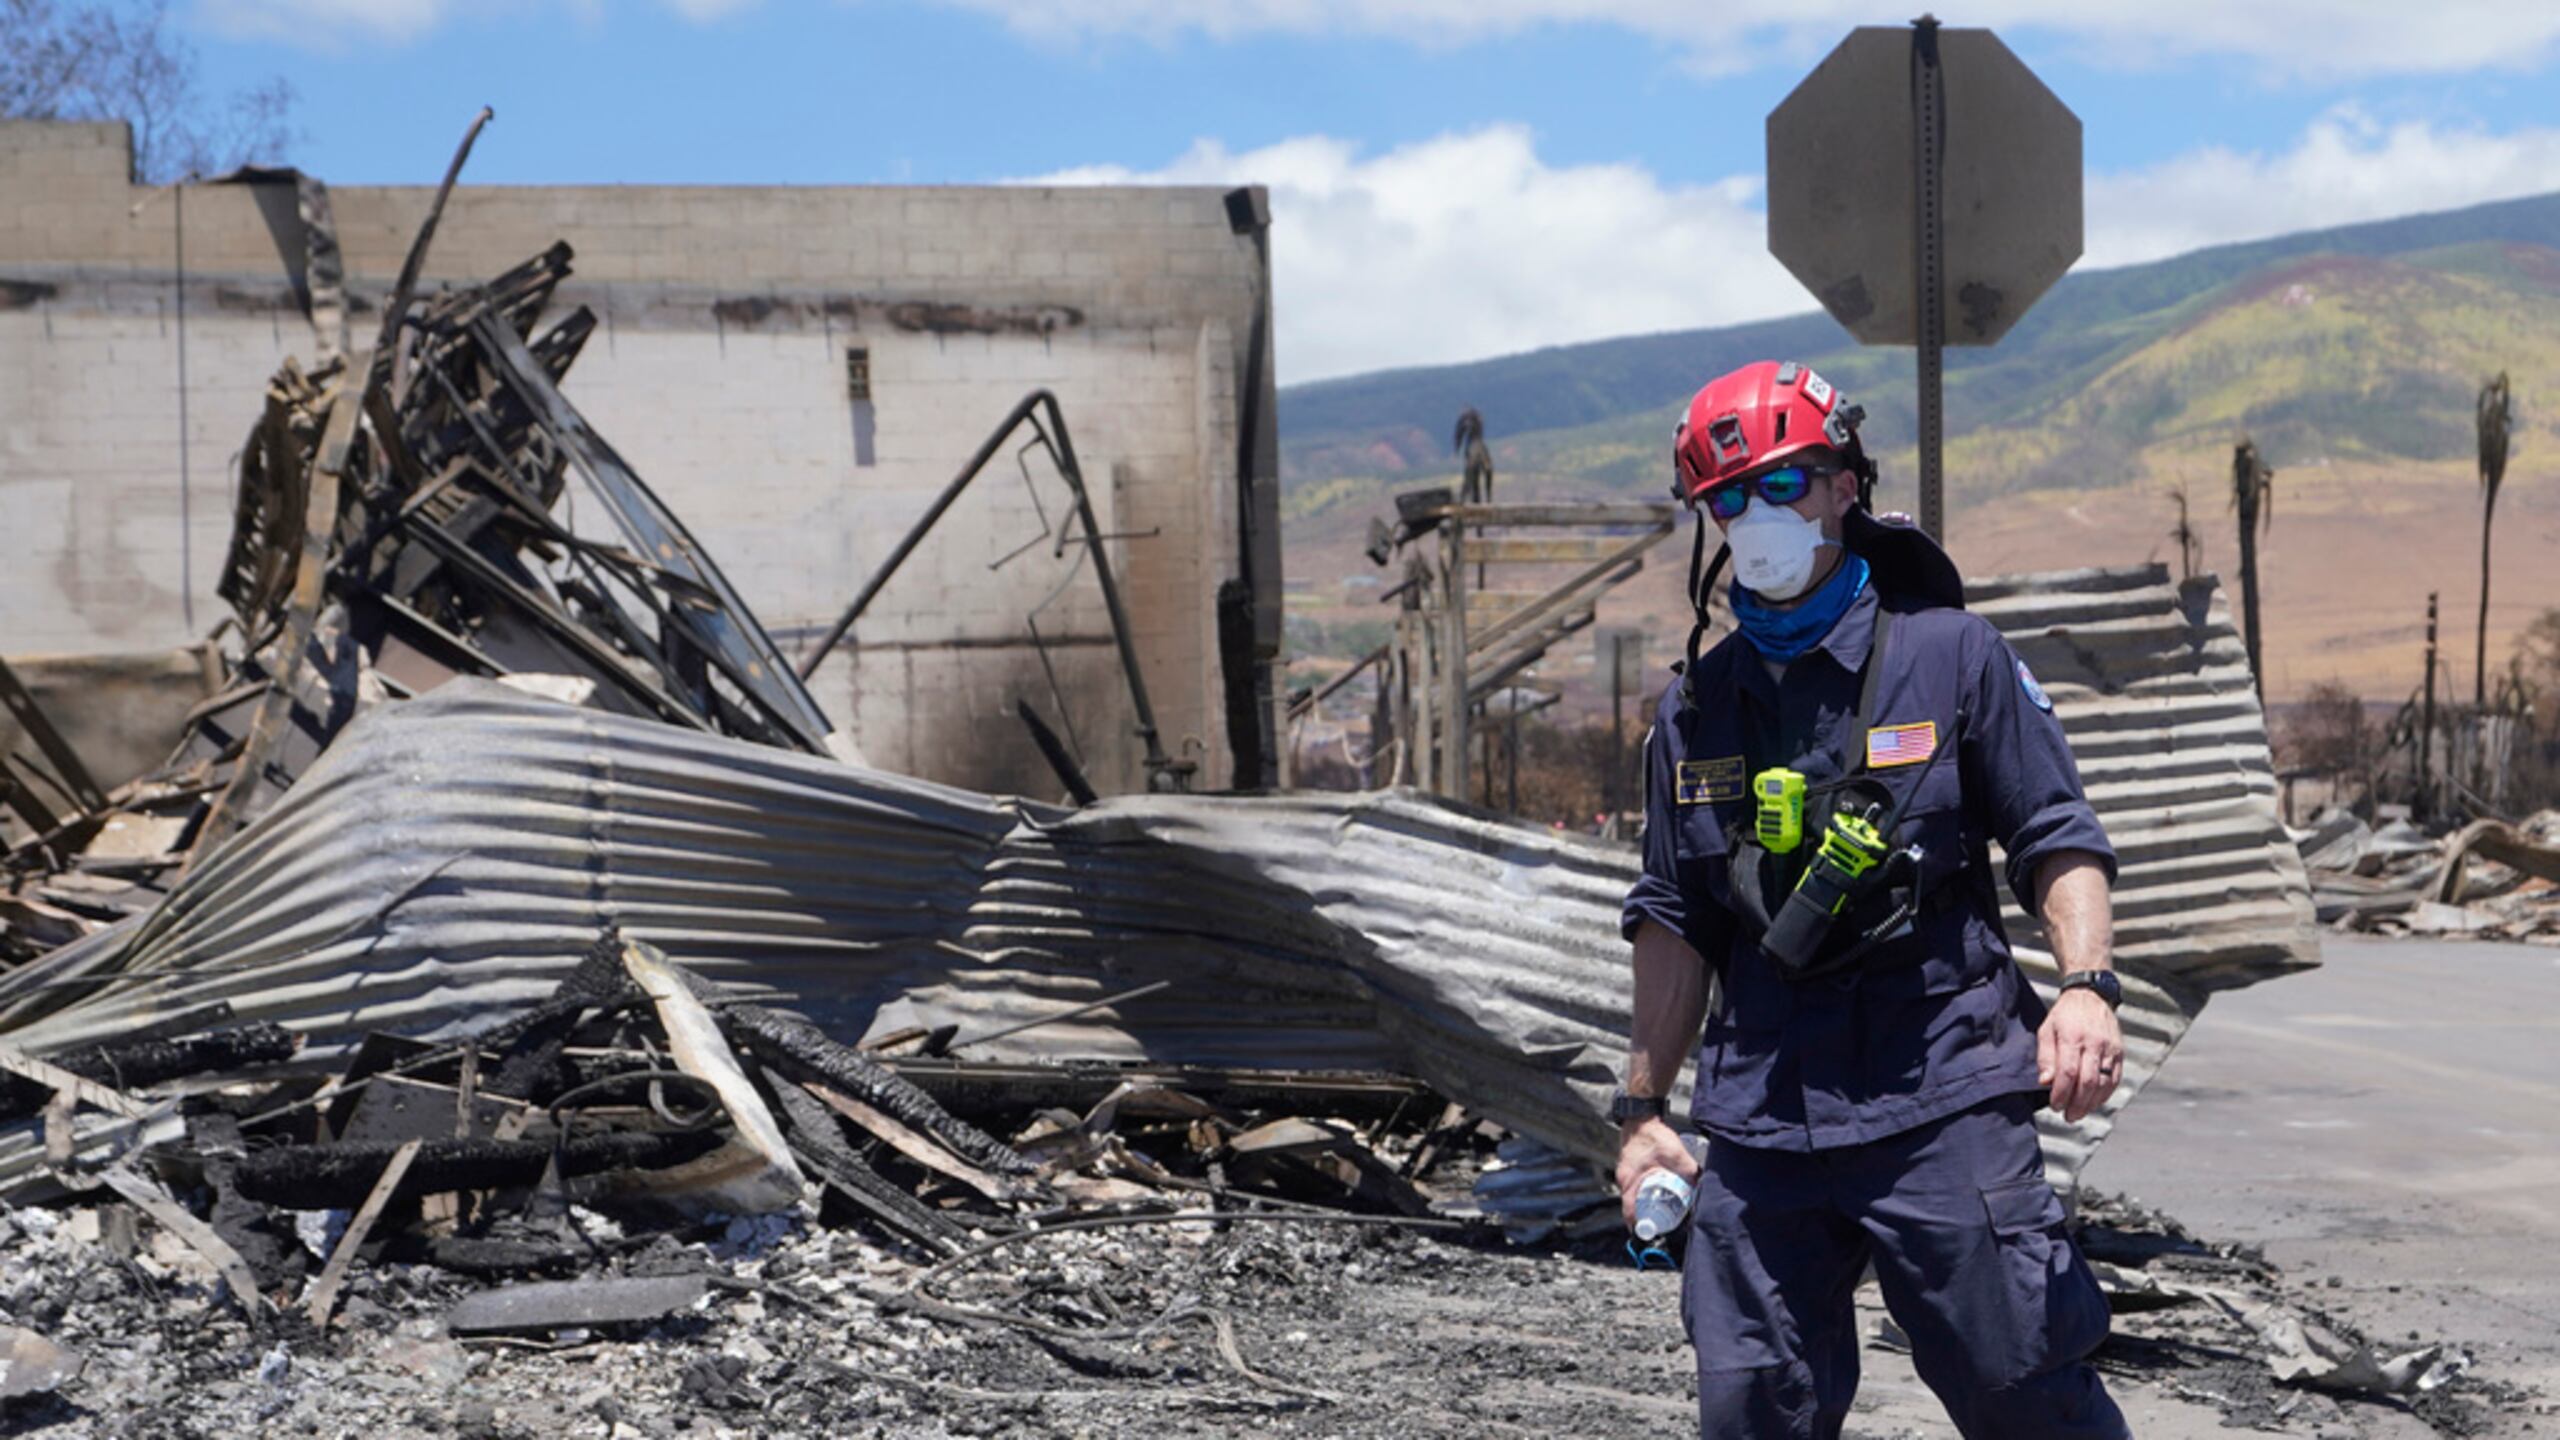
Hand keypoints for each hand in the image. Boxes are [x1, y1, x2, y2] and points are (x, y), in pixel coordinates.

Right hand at [1615, 1115, 1700, 1228]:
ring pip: (1634, 1198)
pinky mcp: (1630, 1169)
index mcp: (1630, 1181)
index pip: (1630, 1212)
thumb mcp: (1674, 1153)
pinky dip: (1645, 1195)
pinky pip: (1635, 1188)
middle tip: (1663, 1227)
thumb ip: (1689, 1169)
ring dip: (1646, 1207)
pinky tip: (1659, 1194)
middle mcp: (1624, 1181)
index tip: (1649, 1238)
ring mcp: (1626, 1175)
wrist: (1641, 1116)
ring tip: (1663, 1214)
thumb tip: (1703, 1184)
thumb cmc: (1653, 1135)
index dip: (1639, 1228)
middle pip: (1632, 1208)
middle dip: (1646, 1220)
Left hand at [2037, 986, 2123, 1122]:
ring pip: (2104, 1084)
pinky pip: (2115, 1079)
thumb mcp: (2047, 1030)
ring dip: (2091, 1103)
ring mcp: (2110, 1049)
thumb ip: (2046, 1057)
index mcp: (2073, 1036)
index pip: (2068, 1072)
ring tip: (2079, 1113)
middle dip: (2077, 1104)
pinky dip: (2105, 1095)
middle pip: (2088, 1081)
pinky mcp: (2120, 1053)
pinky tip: (2094, 1102)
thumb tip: (2045, 1082)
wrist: (2090, 995)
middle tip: (2067, 1116)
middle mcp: (2095, 1043)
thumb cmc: (2064, 1015)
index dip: (2062, 1093)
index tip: (2055, 1105)